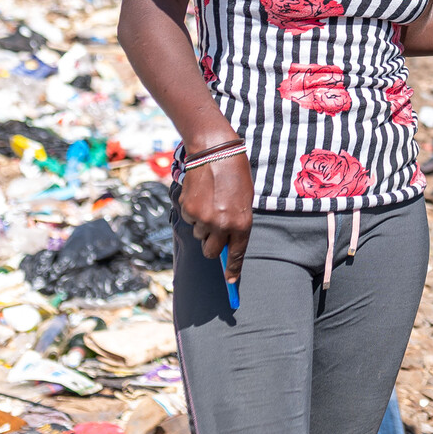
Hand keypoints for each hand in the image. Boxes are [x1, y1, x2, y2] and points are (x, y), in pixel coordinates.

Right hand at [179, 156, 253, 280]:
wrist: (215, 151)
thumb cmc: (235, 173)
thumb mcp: (245, 200)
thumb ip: (237, 222)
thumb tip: (228, 244)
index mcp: (242, 222)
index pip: (236, 254)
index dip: (232, 270)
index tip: (231, 282)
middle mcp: (221, 224)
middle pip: (211, 252)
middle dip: (213, 246)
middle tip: (216, 231)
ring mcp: (202, 218)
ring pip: (200, 235)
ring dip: (204, 225)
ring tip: (211, 202)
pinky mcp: (187, 209)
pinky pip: (190, 220)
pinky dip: (194, 213)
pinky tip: (201, 195)